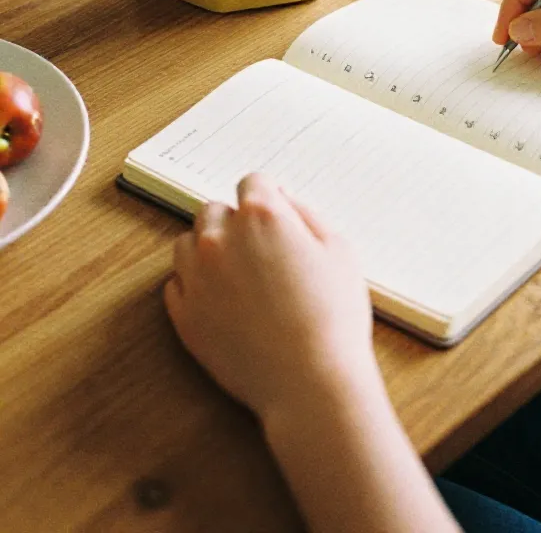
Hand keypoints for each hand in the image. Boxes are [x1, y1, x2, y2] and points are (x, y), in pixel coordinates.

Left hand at [164, 174, 377, 426]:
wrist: (310, 382)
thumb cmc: (333, 317)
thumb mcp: (339, 250)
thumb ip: (306, 215)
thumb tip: (283, 202)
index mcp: (262, 216)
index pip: (253, 182)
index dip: (270, 196)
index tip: (277, 215)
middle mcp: (220, 238)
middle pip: (214, 209)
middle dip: (234, 222)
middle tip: (260, 251)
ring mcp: (197, 277)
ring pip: (187, 243)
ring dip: (208, 250)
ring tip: (237, 276)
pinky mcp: (184, 315)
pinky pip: (177, 284)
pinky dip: (195, 286)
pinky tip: (223, 302)